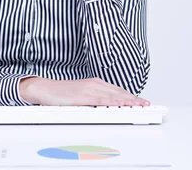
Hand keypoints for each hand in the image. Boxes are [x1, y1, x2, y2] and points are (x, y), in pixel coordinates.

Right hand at [19, 76, 149, 106]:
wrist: (44, 89)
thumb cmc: (61, 93)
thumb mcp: (81, 96)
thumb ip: (94, 100)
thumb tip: (106, 107)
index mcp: (95, 84)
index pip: (117, 90)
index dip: (131, 96)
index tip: (142, 101)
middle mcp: (94, 84)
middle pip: (118, 92)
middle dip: (133, 98)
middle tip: (147, 104)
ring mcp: (88, 89)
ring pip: (112, 95)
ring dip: (127, 100)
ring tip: (139, 105)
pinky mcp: (82, 96)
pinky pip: (100, 100)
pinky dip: (112, 102)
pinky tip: (120, 104)